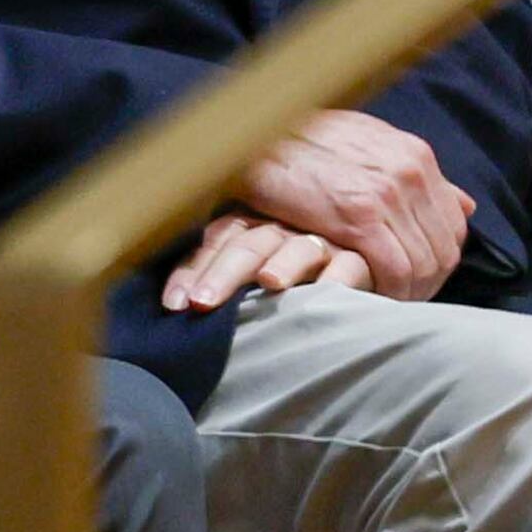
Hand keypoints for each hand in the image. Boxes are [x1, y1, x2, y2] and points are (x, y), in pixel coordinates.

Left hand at [161, 209, 375, 312]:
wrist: (353, 232)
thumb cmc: (287, 266)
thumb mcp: (249, 264)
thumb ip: (217, 273)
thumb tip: (176, 305)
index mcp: (248, 226)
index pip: (215, 242)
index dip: (192, 271)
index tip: (173, 304)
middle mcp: (280, 231)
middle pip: (247, 245)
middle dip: (223, 274)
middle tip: (203, 302)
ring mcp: (318, 242)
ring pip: (295, 249)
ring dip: (282, 265)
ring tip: (269, 282)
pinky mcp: (358, 258)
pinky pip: (350, 265)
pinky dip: (337, 278)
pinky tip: (324, 293)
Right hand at [234, 110, 473, 302]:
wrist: (249, 131)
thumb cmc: (299, 139)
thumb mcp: (363, 143)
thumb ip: (413, 174)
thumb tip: (465, 203)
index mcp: (415, 154)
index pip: (455, 222)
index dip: (439, 257)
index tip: (416, 276)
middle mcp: (410, 172)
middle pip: (445, 248)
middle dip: (428, 282)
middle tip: (401, 298)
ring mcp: (387, 194)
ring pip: (425, 264)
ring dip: (410, 291)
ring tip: (385, 302)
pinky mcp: (358, 217)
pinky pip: (395, 269)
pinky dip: (389, 291)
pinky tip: (369, 295)